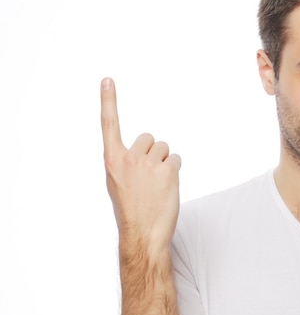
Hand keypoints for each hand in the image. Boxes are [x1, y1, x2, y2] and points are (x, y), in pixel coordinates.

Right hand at [100, 77, 180, 252]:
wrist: (143, 233)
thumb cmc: (131, 211)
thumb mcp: (117, 184)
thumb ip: (125, 163)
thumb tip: (143, 151)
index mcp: (112, 160)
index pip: (109, 124)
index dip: (108, 101)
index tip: (107, 80)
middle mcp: (129, 157)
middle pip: (149, 139)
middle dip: (153, 153)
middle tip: (149, 177)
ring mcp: (149, 163)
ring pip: (164, 149)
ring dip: (165, 163)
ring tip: (158, 185)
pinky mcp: (168, 170)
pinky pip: (176, 159)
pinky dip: (174, 170)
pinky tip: (168, 186)